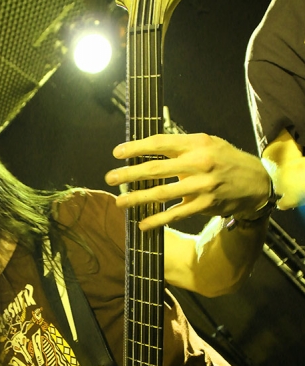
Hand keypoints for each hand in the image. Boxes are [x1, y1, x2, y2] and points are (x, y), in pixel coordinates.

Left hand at [105, 133, 270, 229]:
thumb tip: (147, 149)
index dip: (136, 147)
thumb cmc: (224, 160)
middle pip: (156, 168)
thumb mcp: (207, 144)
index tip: (117, 153)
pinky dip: (157, 220)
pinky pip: (176, 214)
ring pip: (162, 193)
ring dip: (138, 198)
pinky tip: (142, 223)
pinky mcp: (205, 205)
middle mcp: (199, 162)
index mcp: (197, 143)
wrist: (255, 183)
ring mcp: (202, 185)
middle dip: (129, 173)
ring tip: (120, 201)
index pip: (160, 142)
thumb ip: (181, 146)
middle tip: (110, 177)